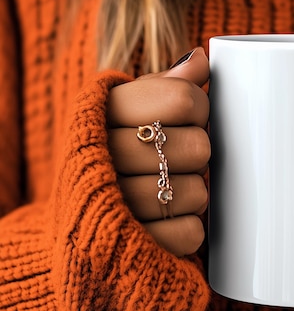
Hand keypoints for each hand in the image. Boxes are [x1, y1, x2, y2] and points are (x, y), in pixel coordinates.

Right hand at [106, 48, 210, 256]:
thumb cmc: (114, 155)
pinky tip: (166, 220)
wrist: (77, 219)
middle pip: (199, 147)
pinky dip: (187, 229)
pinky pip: (191, 234)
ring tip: (166, 191)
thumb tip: (199, 60)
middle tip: (174, 160)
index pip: (185, 98)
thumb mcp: (129, 110)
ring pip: (197, 192)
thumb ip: (165, 85)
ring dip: (192, 194)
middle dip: (195, 154)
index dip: (198, 108)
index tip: (186, 117)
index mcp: (100, 113)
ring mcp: (115, 208)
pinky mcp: (131, 250)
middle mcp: (102, 159)